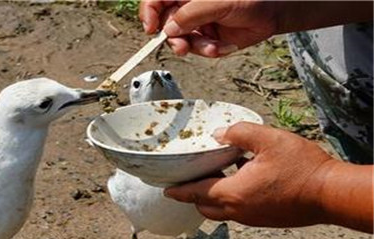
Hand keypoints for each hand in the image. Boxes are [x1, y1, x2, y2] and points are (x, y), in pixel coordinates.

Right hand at [139, 0, 373, 57]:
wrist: (272, 14)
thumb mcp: (219, 2)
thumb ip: (192, 14)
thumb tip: (169, 29)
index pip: (157, 0)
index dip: (149, 13)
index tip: (151, 28)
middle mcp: (188, 7)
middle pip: (165, 23)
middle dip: (174, 37)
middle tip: (181, 47)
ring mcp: (196, 23)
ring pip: (180, 39)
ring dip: (194, 46)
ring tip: (210, 47)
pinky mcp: (205, 38)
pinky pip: (196, 49)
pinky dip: (206, 51)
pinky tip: (219, 47)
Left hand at [164, 123, 373, 232]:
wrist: (331, 194)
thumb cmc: (302, 168)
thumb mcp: (269, 140)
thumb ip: (240, 133)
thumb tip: (220, 133)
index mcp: (233, 193)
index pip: (196, 193)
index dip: (179, 190)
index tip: (166, 190)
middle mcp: (239, 211)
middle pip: (206, 207)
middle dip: (194, 196)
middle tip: (189, 180)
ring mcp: (253, 218)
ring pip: (223, 211)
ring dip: (215, 196)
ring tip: (218, 174)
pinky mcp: (266, 220)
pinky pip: (240, 211)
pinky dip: (233, 198)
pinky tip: (245, 178)